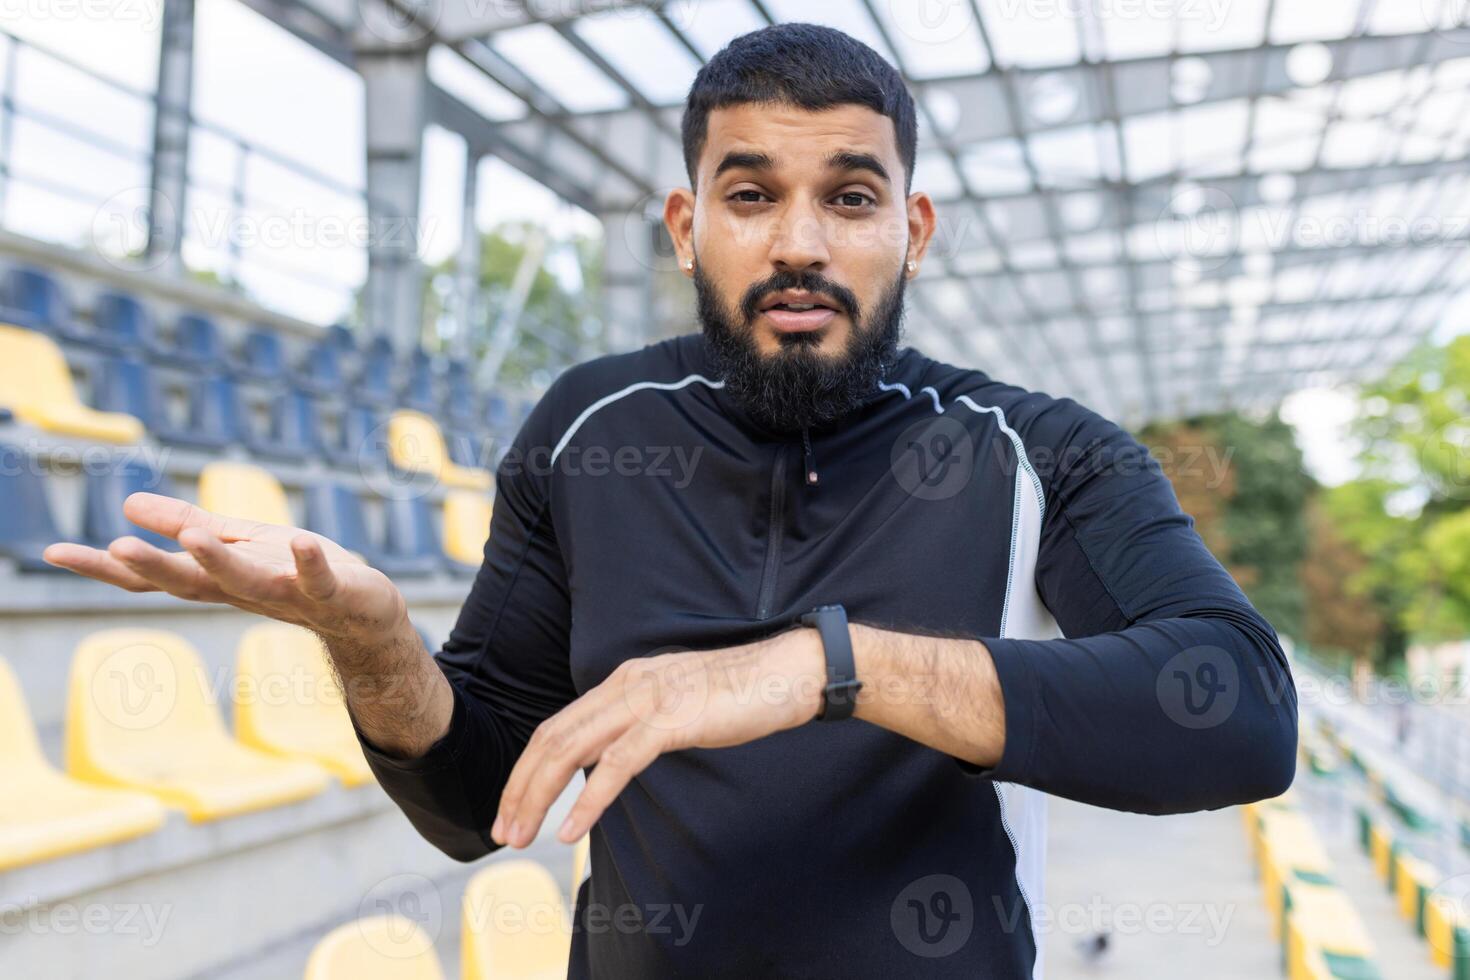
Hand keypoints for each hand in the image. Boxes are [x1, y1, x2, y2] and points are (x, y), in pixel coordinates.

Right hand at [43, 492, 408, 641]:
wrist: (367, 616)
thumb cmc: (298, 574)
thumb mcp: (239, 543)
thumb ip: (188, 526)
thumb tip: (128, 504)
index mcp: (216, 579)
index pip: (153, 574)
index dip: (104, 566)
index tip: (53, 552)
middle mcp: (245, 592)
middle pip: (191, 583)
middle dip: (153, 566)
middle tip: (112, 549)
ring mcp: (288, 594)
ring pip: (248, 582)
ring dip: (220, 562)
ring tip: (194, 536)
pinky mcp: (333, 592)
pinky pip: (319, 579)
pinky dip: (309, 564)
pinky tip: (301, 544)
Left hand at [491, 628, 826, 848]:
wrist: (789, 673)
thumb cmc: (741, 695)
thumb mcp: (678, 705)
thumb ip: (643, 724)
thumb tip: (615, 758)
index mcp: (625, 680)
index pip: (558, 726)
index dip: (527, 769)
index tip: (512, 807)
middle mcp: (626, 684)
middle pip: (552, 738)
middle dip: (520, 787)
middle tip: (502, 831)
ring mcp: (647, 700)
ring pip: (572, 750)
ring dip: (539, 797)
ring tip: (520, 835)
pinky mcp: (671, 720)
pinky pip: (617, 765)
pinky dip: (588, 800)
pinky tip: (570, 830)